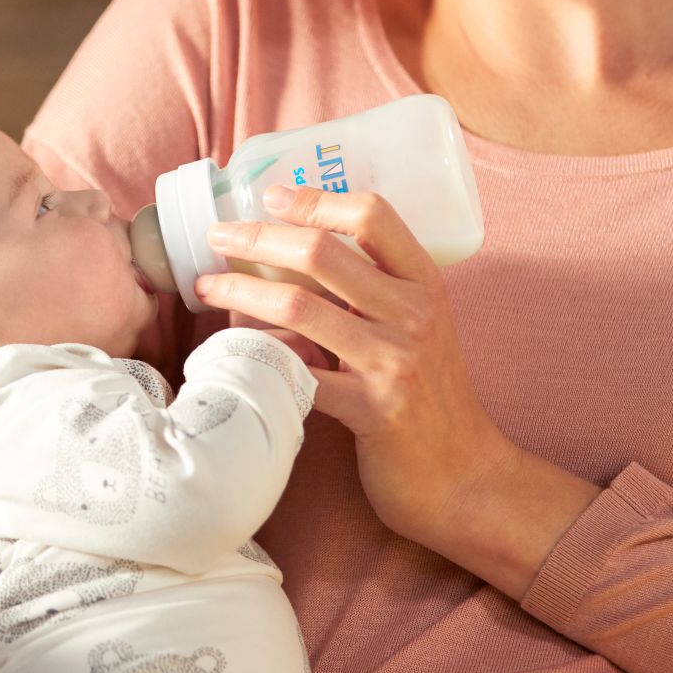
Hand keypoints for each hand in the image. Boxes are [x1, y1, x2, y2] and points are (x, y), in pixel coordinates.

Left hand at [198, 186, 514, 559]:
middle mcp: (413, 314)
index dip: (316, 198)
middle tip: (219, 236)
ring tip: (208, 286)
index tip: (271, 195)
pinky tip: (229, 350)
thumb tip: (294, 253)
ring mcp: (393, 361)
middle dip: (258, 236)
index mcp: (425, 284)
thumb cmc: (431, 398)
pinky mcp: (371, 411)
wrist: (464, 477)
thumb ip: (373, 292)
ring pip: (299, 306)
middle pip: (323, 252)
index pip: (373, 215)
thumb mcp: (417, 329)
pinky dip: (257, 355)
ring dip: (241, 290)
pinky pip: (298, 372)